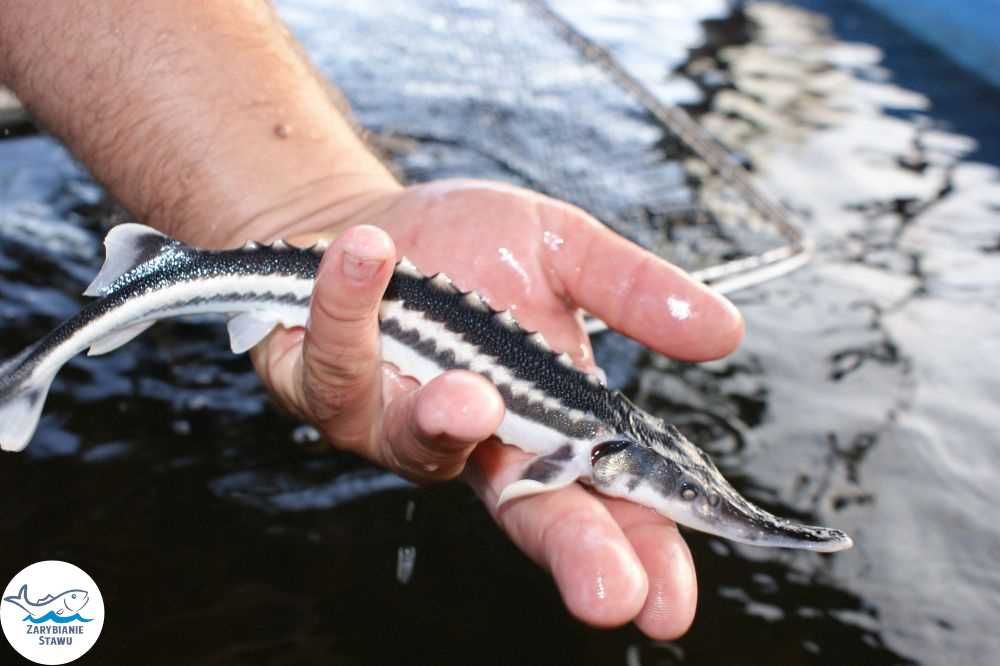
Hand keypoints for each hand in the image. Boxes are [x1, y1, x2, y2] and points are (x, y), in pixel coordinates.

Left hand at [250, 178, 742, 637]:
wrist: (363, 227)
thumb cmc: (467, 247)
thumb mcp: (563, 252)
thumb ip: (632, 292)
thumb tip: (727, 334)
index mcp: (539, 421)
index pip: (600, 499)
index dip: (638, 551)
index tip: (671, 601)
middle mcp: (470, 442)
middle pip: (524, 513)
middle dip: (569, 553)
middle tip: (608, 592)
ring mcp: (392, 423)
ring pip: (416, 445)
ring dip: (446, 423)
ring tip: (472, 393)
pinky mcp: (321, 388)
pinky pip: (335, 359)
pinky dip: (348, 304)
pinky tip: (367, 250)